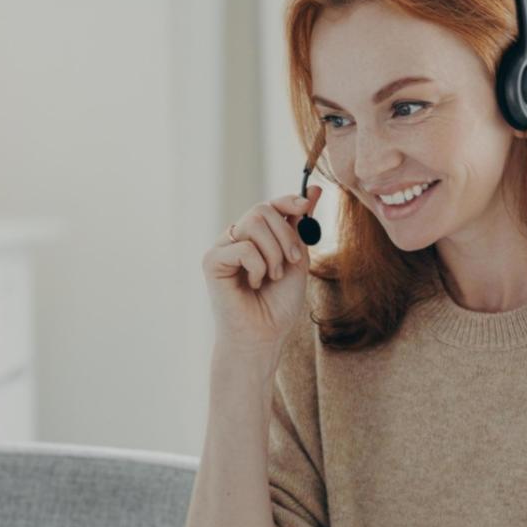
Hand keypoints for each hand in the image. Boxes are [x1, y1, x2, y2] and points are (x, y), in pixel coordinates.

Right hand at [203, 185, 323, 355]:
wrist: (263, 337)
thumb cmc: (278, 305)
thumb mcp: (298, 260)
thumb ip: (301, 227)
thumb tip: (314, 189)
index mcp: (255, 238)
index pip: (270, 205)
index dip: (288, 201)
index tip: (305, 204)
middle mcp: (236, 239)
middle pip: (262, 209)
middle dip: (286, 235)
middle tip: (293, 262)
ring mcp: (222, 248)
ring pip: (252, 222)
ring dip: (274, 252)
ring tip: (273, 277)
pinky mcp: (212, 261)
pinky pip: (243, 247)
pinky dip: (259, 267)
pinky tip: (253, 285)